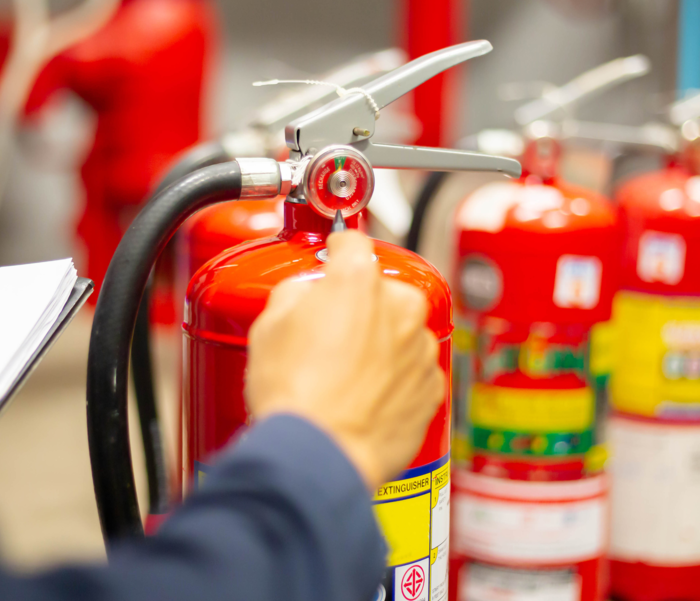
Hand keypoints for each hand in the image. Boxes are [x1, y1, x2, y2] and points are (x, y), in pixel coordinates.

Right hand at [245, 230, 444, 489]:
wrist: (320, 456)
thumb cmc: (294, 396)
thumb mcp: (269, 325)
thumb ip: (296, 291)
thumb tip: (308, 292)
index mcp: (359, 281)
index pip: (353, 243)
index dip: (338, 248)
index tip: (335, 254)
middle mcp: (400, 308)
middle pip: (382, 290)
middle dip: (360, 305)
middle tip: (329, 332)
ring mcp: (419, 349)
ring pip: (400, 331)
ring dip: (380, 342)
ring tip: (344, 372)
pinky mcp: (431, 387)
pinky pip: (413, 370)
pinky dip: (395, 377)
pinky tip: (363, 395)